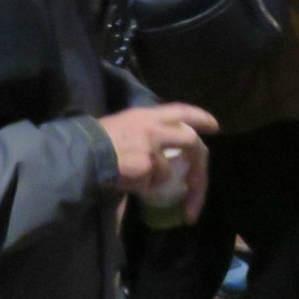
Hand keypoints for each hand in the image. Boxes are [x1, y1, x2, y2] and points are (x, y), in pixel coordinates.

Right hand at [100, 104, 217, 221]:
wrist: (83, 153)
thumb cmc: (96, 140)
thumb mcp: (124, 125)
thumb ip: (145, 132)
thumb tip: (160, 152)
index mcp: (148, 115)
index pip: (181, 111)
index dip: (200, 117)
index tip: (215, 126)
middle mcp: (154, 128)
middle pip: (191, 140)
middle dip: (198, 166)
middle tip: (194, 186)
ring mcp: (153, 147)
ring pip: (168, 170)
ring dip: (155, 180)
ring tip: (133, 178)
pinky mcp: (148, 166)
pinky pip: (151, 184)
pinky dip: (141, 188)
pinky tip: (124, 181)